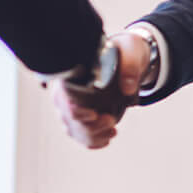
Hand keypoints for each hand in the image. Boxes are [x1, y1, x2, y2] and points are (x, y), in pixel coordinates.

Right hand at [50, 32, 150, 148]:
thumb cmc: (125, 52)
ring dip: (93, 136)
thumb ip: (129, 65)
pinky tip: (107, 138)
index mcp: (71, 74)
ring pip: (74, 130)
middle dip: (90, 126)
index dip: (75, 111)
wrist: (130, 59)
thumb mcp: (130, 51)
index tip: (94, 114)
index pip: (62, 99)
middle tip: (111, 120)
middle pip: (68, 118)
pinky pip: (81, 135)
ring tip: (112, 130)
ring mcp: (72, 105)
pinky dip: (93, 141)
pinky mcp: (82, 116)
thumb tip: (127, 88)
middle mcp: (66, 91)